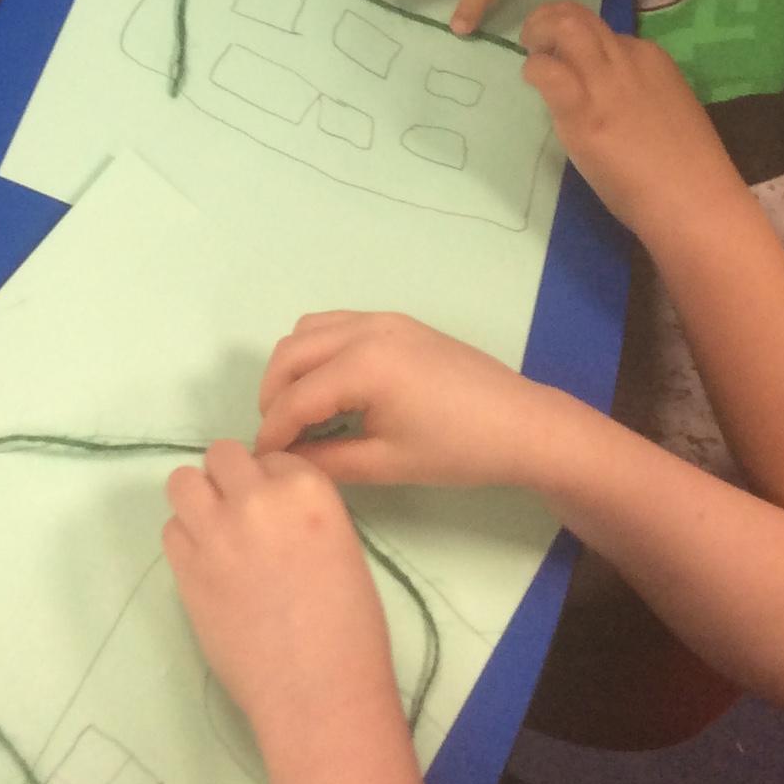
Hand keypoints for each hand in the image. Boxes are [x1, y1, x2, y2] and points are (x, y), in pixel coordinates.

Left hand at [163, 442, 398, 739]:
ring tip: (214, 534)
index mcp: (308, 490)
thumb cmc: (349, 630)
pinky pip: (170, 530)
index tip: (275, 511)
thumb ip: (301, 515)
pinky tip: (205, 566)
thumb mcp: (342, 548)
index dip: (271, 482)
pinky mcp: (185, 569)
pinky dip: (185, 540)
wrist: (316, 691)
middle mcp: (256, 499)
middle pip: (222, 456)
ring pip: (182, 481)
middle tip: (239, 516)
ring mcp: (215, 533)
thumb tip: (270, 514)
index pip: (273, 457)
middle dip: (229, 479)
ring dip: (197, 499)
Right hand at [253, 310, 568, 487]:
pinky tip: (333, 388)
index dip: (271, 433)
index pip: (294, 399)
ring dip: (293, 367)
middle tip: (279, 438)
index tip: (262, 463)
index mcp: (363, 365)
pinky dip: (319, 351)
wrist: (521, 424)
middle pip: (290, 355)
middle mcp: (365, 330)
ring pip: (309, 331)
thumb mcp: (387, 464)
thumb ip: (327, 461)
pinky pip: (337, 325)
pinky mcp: (397, 322)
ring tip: (301, 411)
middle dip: (273, 395)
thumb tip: (284, 463)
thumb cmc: (457, 450)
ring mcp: (383, 320)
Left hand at [519, 1, 745, 235]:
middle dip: (551, 18)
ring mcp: (604, 82)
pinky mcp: (582, 110)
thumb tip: (607, 96)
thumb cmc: (686, 169)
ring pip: (566, 27)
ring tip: (531, 53)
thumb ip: (638, 93)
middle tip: (535, 40)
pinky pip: (547, 70)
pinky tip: (532, 83)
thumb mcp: (666, 110)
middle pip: (581, 16)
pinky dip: (534, 69)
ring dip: (539, 31)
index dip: (581, 42)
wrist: (693, 198)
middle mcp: (627, 59)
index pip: (606, 33)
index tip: (568, 58)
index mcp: (651, 59)